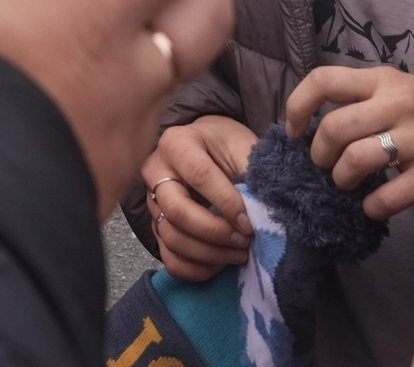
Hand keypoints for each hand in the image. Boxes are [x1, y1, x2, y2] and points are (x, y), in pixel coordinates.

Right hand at [141, 115, 258, 280]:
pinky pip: (170, 258)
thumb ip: (250, 172)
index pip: (199, 175)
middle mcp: (156, 172)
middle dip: (215, 232)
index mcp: (176, 144)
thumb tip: (261, 211)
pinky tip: (220, 264)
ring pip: (172, 238)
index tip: (250, 222)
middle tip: (244, 241)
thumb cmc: (226, 146)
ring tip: (239, 253)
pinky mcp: (157, 226)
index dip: (227, 203)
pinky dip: (196, 269)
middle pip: (177, 211)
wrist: (207, 148)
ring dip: (209, 254)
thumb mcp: (240, 146)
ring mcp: (153, 202)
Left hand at [284, 66, 413, 219]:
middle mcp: (399, 105)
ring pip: (355, 161)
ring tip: (349, 184)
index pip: (324, 80)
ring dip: (342, 180)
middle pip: (334, 128)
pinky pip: (387, 198)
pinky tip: (376, 206)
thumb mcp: (404, 90)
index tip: (294, 130)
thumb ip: (366, 102)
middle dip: (319, 155)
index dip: (297, 106)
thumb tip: (319, 128)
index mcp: (385, 81)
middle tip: (326, 165)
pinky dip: (373, 207)